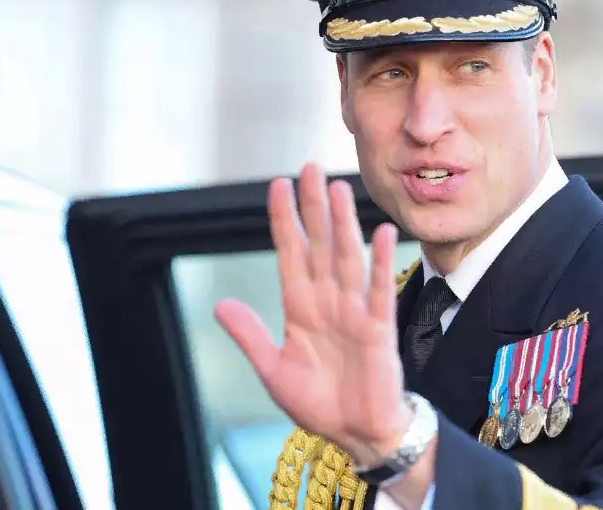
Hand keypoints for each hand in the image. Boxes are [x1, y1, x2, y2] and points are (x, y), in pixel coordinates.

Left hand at [214, 163, 408, 465]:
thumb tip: (221, 305)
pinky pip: (379, 288)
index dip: (283, 220)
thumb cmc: (319, 404)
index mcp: (300, 308)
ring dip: (341, 223)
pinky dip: (380, 261)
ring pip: (345, 257)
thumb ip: (251, 335)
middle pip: (318, 244)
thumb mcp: (274, 371)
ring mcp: (354, 310)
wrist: (357, 434)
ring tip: (337, 188)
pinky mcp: (378, 327)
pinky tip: (381, 232)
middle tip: (309, 168)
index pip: (289, 254)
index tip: (277, 186)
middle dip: (312, 207)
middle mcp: (327, 301)